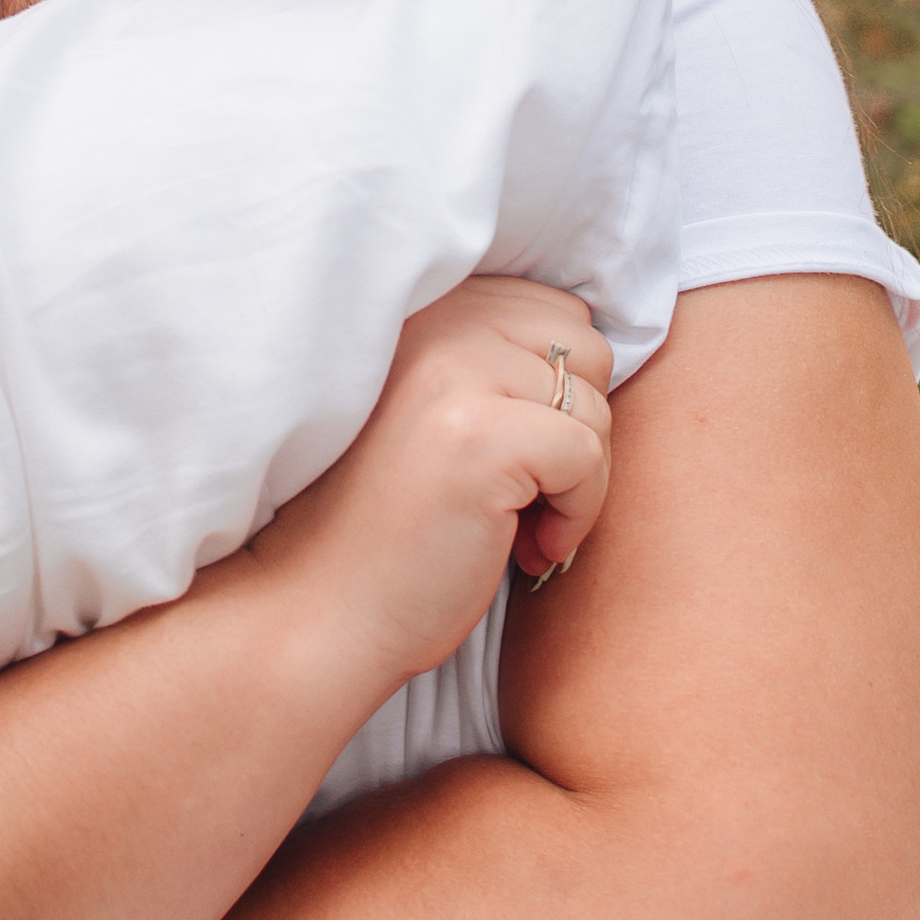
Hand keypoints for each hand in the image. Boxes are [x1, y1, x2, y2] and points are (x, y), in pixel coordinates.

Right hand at [250, 277, 613, 700]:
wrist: (320, 609)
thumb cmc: (389, 528)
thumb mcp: (437, 414)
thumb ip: (493, 364)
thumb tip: (600, 356)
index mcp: (424, 311)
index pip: (552, 310)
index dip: (557, 390)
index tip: (517, 455)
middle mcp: (437, 325)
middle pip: (586, 347)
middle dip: (577, 427)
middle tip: (528, 492)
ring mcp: (455, 376)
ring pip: (595, 406)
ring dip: (579, 480)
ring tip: (518, 525)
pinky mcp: (481, 436)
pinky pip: (588, 456)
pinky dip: (578, 514)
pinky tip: (524, 548)